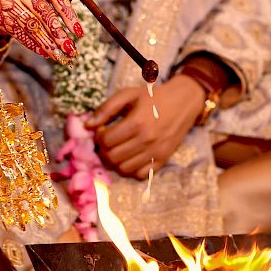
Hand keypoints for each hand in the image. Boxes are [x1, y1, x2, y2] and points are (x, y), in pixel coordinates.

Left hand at [85, 75, 205, 178]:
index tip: (102, 131)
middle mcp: (147, 140)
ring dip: (115, 161)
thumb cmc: (152, 97)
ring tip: (117, 149)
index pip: (106, 140)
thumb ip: (106, 109)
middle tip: (107, 141)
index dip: (98, 137)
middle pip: (112, 157)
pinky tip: (129, 157)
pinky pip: (140, 175)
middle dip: (104, 150)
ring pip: (124, 169)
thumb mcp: (127, 95)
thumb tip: (87, 125)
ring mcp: (156, 152)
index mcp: (136, 122)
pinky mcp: (163, 160)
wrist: (183, 102)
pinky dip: (130, 169)